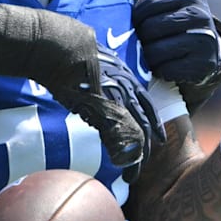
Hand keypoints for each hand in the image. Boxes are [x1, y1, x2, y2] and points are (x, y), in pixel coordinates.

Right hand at [50, 45, 163, 170]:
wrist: (62, 46)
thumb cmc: (70, 50)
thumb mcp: (94, 61)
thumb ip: (100, 75)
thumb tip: (94, 86)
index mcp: (125, 76)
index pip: (147, 105)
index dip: (153, 123)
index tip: (158, 139)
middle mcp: (125, 88)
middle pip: (144, 123)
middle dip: (146, 146)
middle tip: (144, 164)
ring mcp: (115, 98)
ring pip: (134, 133)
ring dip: (134, 156)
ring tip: (131, 174)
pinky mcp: (102, 108)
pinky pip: (116, 135)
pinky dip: (118, 151)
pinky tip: (117, 162)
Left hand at [125, 0, 220, 84]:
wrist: (205, 52)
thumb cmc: (175, 22)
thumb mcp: (164, 3)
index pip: (149, 3)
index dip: (135, 15)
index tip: (135, 22)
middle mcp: (201, 16)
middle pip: (151, 27)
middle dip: (140, 37)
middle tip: (141, 41)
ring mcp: (205, 40)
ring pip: (156, 50)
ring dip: (147, 56)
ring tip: (150, 54)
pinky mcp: (204, 64)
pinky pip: (167, 69)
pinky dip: (159, 70)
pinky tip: (163, 66)